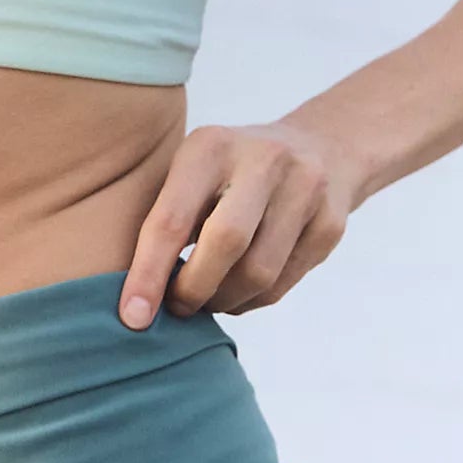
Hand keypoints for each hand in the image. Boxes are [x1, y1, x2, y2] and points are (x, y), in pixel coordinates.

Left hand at [117, 118, 361, 326]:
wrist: (317, 146)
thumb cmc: (231, 170)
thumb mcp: (195, 169)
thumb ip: (168, 217)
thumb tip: (138, 296)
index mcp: (211, 145)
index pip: (173, 217)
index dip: (149, 273)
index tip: (132, 317)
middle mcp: (262, 159)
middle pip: (225, 244)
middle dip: (194, 290)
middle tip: (177, 308)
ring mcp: (305, 189)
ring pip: (259, 273)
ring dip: (225, 301)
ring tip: (208, 298)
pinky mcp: (330, 222)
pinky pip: (283, 284)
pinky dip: (253, 300)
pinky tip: (240, 289)